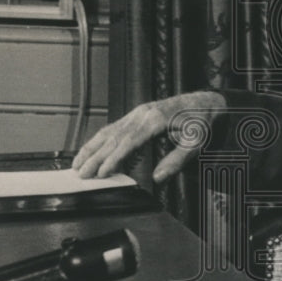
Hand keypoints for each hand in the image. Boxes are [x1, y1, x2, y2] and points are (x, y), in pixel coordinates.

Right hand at [72, 91, 225, 179]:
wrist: (203, 103)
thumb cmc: (201, 123)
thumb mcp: (196, 143)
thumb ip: (177, 160)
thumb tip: (158, 178)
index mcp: (155, 120)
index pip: (129, 141)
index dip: (113, 158)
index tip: (101, 172)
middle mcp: (143, 114)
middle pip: (114, 137)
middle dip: (96, 156)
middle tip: (81, 174)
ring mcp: (138, 113)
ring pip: (109, 131)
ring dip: (92, 147)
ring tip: (77, 163)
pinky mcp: (137, 114)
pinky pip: (114, 127)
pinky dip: (100, 140)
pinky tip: (90, 150)